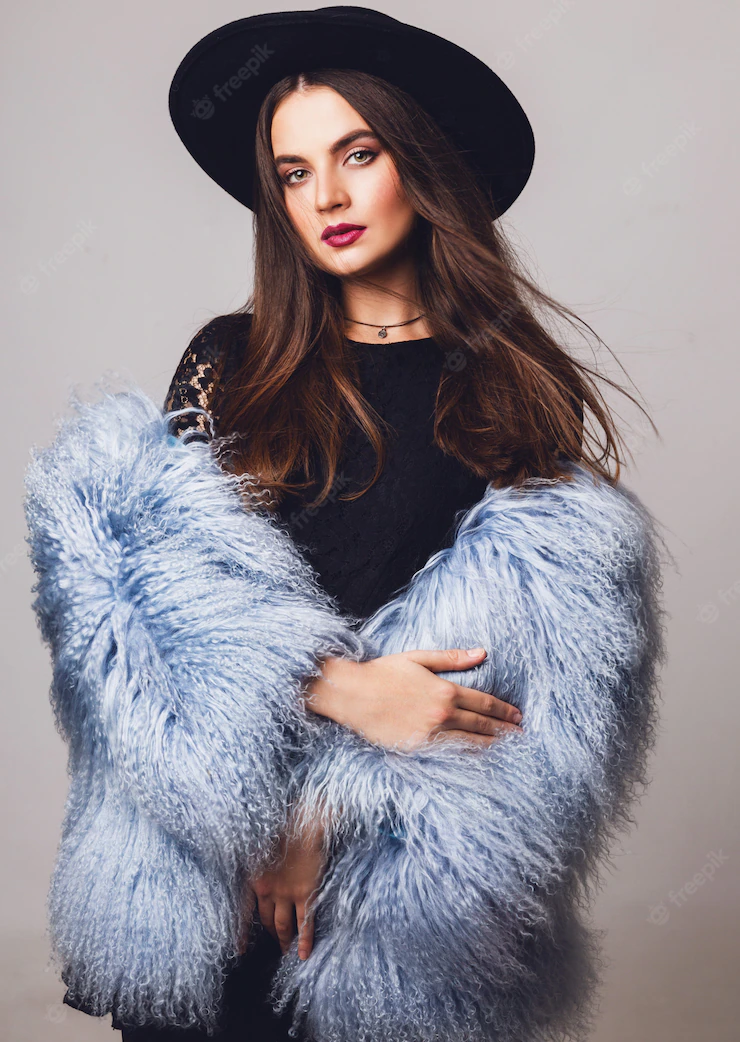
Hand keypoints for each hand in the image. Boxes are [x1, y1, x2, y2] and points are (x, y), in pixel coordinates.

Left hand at [246, 811, 326, 960]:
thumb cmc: (282, 824)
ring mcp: (287, 893)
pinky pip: (305, 922)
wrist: (305, 820)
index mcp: (253, 877)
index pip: (243, 911)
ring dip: (284, 940)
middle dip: (269, 934)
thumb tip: (238, 861)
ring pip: (283, 925)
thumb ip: (253, 858)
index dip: (242, 932)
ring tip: (286, 952)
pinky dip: (305, 940)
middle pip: (266, 920)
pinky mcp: (306, 892)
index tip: (240, 951)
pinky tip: (304, 955)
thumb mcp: (258, 842)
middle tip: (273, 946)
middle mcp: (267, 889)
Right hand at [303, 647, 523, 749]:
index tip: (518, 715)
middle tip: (521, 734)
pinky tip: (478, 758)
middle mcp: (442, 714)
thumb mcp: (418, 658)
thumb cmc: (383, 672)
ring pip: (471, 742)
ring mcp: (431, 734)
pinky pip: (450, 754)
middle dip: (505, 730)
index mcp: (445, 690)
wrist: (352, 694)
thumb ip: (452, 658)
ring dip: (493, 745)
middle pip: (483, 724)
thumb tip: (482, 653)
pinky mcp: (418, 749)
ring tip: (509, 748)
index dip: (504, 710)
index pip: (484, 702)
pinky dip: (468, 756)